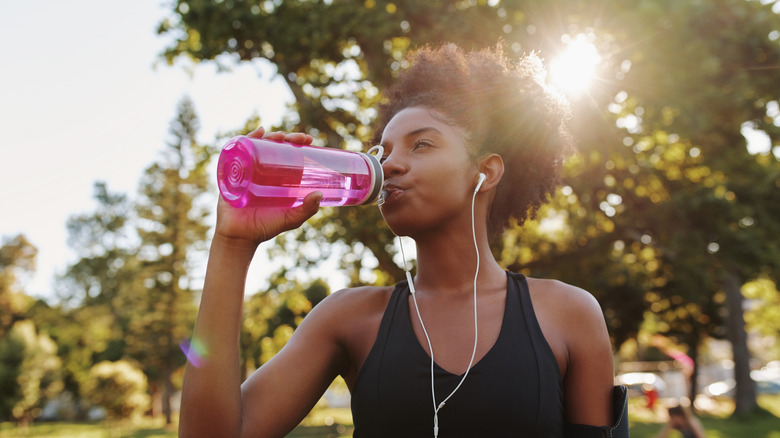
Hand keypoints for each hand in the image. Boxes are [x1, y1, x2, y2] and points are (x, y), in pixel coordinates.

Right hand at [214, 127, 320, 246]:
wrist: (240, 237)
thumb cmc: (266, 227)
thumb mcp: (290, 219)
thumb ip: (306, 210)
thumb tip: (319, 194)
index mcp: (278, 177)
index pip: (288, 154)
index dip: (297, 143)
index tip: (308, 139)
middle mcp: (262, 171)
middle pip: (273, 147)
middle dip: (286, 137)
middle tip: (298, 138)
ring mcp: (247, 170)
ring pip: (257, 146)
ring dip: (268, 136)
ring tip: (279, 135)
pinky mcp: (233, 173)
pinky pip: (238, 153)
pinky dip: (246, 140)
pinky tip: (256, 133)